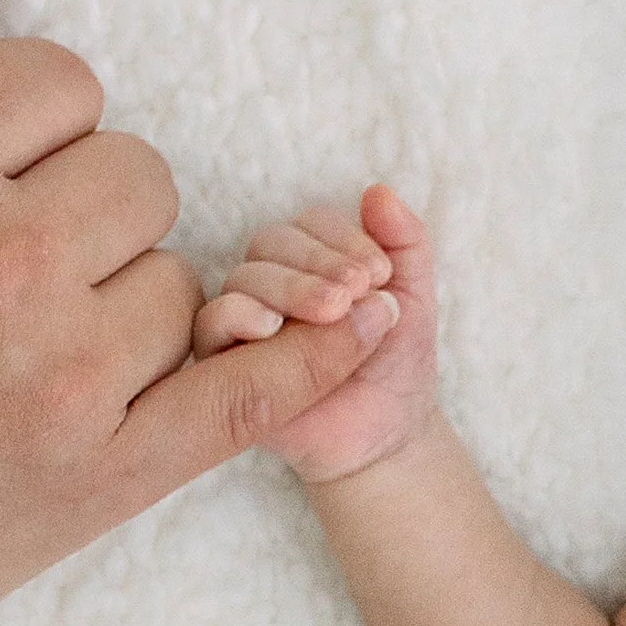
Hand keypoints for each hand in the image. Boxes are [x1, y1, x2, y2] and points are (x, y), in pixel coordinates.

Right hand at [0, 0, 388, 625]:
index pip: (62, 82)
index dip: (31, 127)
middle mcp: (1, 261)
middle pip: (138, 175)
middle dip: (86, 207)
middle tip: (5, 274)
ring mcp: (64, 377)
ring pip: (181, 279)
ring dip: (132, 301)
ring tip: (36, 352)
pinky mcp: (105, 479)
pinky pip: (247, 399)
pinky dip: (312, 364)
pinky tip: (366, 332)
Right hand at [192, 184, 440, 485]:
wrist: (387, 434)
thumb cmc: (395, 363)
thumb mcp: (414, 296)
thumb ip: (405, 242)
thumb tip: (380, 191)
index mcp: (311, 258)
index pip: (312, 222)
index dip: (345, 238)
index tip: (381, 273)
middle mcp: (271, 281)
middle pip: (272, 242)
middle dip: (317, 261)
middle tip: (357, 293)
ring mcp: (246, 319)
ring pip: (243, 277)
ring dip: (288, 286)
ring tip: (333, 313)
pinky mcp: (225, 362)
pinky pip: (211, 325)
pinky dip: (239, 315)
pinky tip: (274, 326)